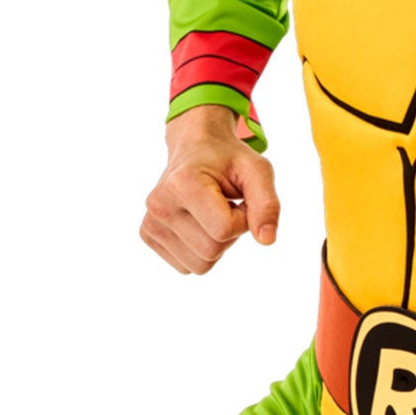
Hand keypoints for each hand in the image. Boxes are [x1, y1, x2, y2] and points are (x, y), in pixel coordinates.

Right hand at [141, 106, 280, 275]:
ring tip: (211, 214)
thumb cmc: (228, 159)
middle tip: (225, 206)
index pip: (224, 229)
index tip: (238, 199)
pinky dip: (201, 251)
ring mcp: (150, 222)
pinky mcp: (148, 235)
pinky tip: (198, 223)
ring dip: (216, 244)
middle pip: (212, 251)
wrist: (195, 147)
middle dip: (230, 233)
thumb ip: (267, 204)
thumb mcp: (257, 171)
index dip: (243, 219)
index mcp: (181, 184)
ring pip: (201, 265)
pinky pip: (188, 267)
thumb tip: (267, 240)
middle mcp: (159, 205)